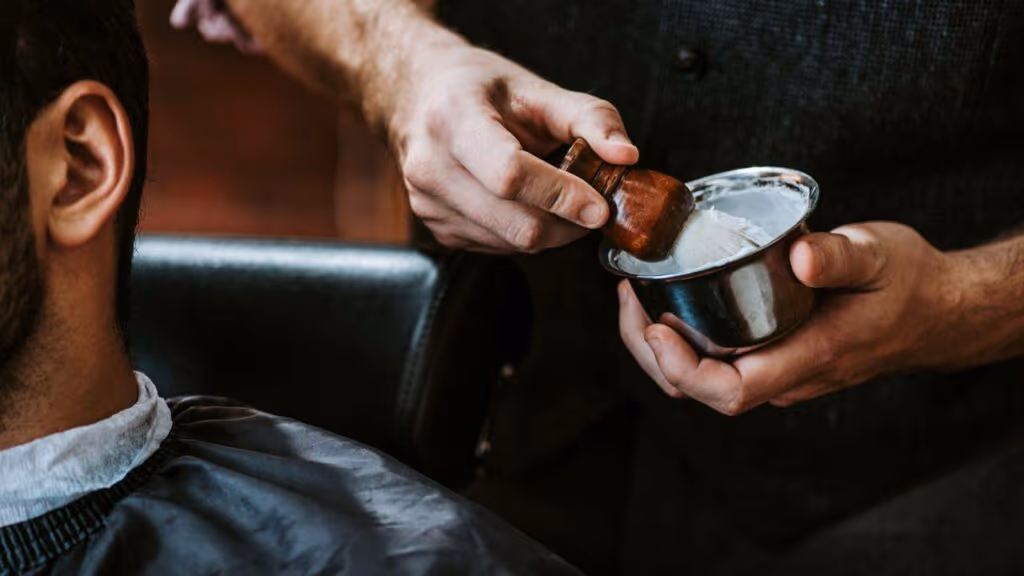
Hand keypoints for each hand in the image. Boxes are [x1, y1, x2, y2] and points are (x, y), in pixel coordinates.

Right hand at [388, 43, 638, 252]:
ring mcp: (428, 203)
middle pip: (516, 221)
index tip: (599, 207)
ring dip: (551, 231)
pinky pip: (498, 247)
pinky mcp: (435, 228)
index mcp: (453, 119)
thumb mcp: (535, 88)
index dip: (560, 195)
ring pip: (511, 242)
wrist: (419, 98)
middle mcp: (431, 166)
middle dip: (567, 222)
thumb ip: (589, 117)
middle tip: (592, 205)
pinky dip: (525, 234)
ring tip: (560, 198)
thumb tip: (626, 156)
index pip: (510, 175)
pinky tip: (526, 204)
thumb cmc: (479, 90)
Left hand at [618, 222, 962, 414]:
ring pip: (702, 378)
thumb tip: (800, 258)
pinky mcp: (773, 356)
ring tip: (635, 295)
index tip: (654, 326)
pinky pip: (715, 362)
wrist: (936, 310)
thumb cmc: (909, 283)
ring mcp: (778, 370)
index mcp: (809, 357)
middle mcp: (786, 375)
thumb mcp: (881, 256)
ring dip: (659, 347)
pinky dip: (681, 338)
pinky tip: (667, 300)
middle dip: (651, 352)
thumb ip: (842, 256)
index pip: (729, 391)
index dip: (681, 370)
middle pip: (699, 389)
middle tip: (627, 296)